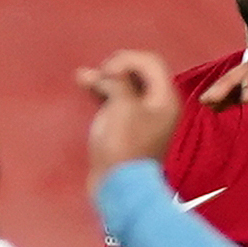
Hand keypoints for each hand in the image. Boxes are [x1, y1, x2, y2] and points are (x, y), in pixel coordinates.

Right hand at [77, 48, 183, 180]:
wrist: (119, 186)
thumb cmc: (123, 144)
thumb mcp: (122, 106)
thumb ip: (119, 82)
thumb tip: (111, 74)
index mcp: (165, 98)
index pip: (150, 62)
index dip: (127, 59)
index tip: (108, 72)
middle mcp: (158, 105)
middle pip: (138, 74)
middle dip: (115, 68)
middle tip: (97, 74)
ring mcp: (142, 118)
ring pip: (125, 88)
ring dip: (105, 80)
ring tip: (82, 76)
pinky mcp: (127, 129)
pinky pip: (117, 103)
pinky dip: (103, 95)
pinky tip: (86, 86)